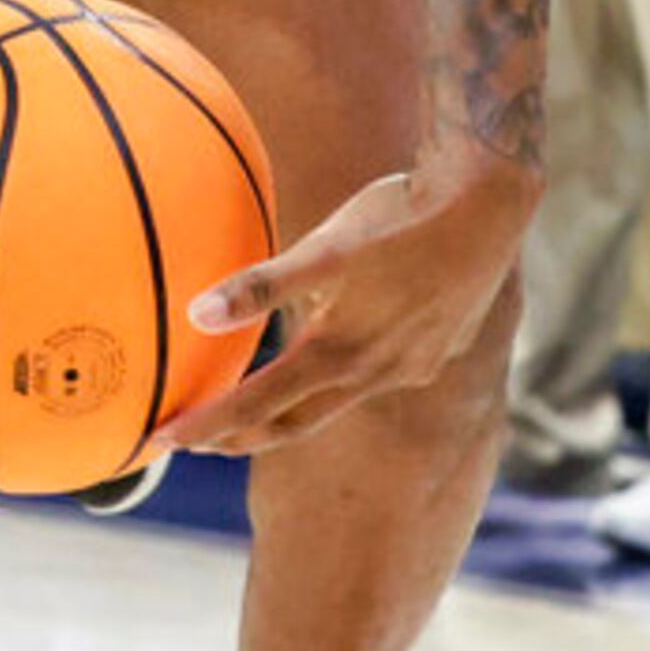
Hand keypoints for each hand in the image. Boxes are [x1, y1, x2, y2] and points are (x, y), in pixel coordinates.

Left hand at [159, 151, 535, 456]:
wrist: (487, 208)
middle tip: (192, 442)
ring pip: (334, 402)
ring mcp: (410, 367)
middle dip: (239, 435)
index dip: (209, 425)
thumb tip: (197, 316)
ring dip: (287, 410)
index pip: (259, 404)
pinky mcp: (433, 352)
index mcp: (342, 353)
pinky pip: (372, 377)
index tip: (162, 439)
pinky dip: (336, 380)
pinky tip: (335, 357)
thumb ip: (262, 285)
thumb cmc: (399, 218)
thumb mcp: (326, 247)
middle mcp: (376, 373)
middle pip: (294, 422)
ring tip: (250, 406)